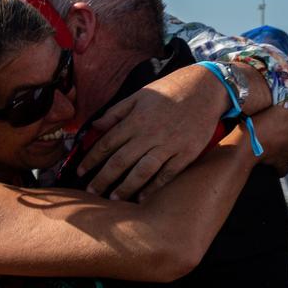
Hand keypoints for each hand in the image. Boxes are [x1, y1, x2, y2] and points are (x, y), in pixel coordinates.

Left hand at [80, 64, 228, 200]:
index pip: (107, 143)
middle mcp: (150, 134)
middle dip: (103, 178)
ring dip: (125, 187)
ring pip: (142, 171)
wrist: (206, 88)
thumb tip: (94, 126)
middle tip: (91, 192)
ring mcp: (169, 145)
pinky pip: (167, 175)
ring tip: (113, 198)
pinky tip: (142, 197)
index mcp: (136, 120)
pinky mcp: (186, 153)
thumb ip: (116, 112)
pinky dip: (153, 187)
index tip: (81, 171)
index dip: (91, 159)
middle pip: (120, 161)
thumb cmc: (170, 91)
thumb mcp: (140, 95)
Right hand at [248, 105, 287, 174]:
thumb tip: (285, 114)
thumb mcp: (271, 109)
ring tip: (273, 147)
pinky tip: (273, 162)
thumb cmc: (256, 122)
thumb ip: (283, 112)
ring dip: (287, 150)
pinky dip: (281, 166)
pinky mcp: (282, 163)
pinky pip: (285, 168)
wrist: (246, 142)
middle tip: (277, 134)